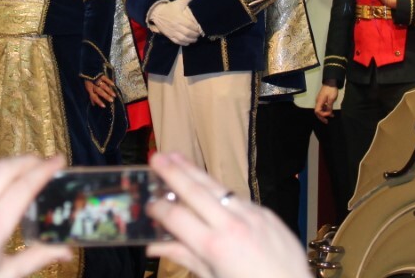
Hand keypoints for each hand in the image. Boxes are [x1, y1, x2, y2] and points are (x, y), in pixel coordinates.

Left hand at [0, 155, 71, 277]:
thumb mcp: (5, 276)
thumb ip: (36, 258)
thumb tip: (65, 251)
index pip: (24, 186)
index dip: (44, 170)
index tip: (59, 161)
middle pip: (3, 169)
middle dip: (27, 160)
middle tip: (44, 161)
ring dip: (6, 166)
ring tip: (22, 170)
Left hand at [84, 74, 116, 107]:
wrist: (87, 69)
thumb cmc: (88, 81)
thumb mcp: (87, 89)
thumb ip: (91, 96)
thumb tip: (93, 104)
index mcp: (89, 89)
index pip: (94, 96)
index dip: (98, 101)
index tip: (104, 106)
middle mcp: (93, 85)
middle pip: (100, 91)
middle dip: (105, 96)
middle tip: (111, 100)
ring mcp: (97, 80)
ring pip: (103, 86)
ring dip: (109, 90)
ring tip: (114, 95)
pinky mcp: (100, 75)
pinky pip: (105, 78)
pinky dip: (109, 81)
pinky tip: (113, 85)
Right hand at [146, 152, 308, 277]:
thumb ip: (186, 257)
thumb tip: (155, 246)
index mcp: (215, 247)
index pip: (178, 218)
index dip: (159, 209)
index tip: (147, 202)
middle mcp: (233, 224)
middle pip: (196, 192)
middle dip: (173, 173)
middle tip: (155, 156)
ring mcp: (252, 215)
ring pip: (218, 188)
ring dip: (195, 172)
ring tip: (175, 156)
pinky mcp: (267, 213)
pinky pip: (238, 199)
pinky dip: (220, 193)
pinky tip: (207, 187)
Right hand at [149, 0, 201, 45]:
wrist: (157, 13)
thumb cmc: (169, 8)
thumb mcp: (178, 2)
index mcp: (179, 18)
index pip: (190, 25)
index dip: (196, 28)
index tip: (200, 29)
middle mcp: (176, 26)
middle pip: (188, 33)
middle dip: (195, 35)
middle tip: (199, 34)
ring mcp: (172, 31)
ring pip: (183, 38)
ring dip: (190, 40)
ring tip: (195, 39)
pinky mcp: (169, 35)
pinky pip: (177, 41)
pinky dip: (183, 43)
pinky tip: (188, 42)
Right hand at [313, 85, 337, 123]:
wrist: (331, 82)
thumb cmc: (331, 90)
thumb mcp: (331, 99)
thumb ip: (329, 106)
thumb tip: (328, 113)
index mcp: (319, 101)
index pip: (317, 111)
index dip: (322, 115)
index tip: (328, 115)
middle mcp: (318, 101)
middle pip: (317, 111)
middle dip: (322, 117)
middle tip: (326, 122)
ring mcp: (320, 100)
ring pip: (320, 109)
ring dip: (325, 113)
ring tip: (331, 116)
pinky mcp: (322, 99)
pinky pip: (322, 106)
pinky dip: (326, 110)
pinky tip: (331, 111)